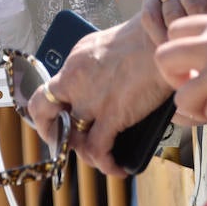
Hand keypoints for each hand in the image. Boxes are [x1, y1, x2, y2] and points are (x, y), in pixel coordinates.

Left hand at [27, 16, 173, 176]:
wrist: (162, 38)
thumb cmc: (145, 38)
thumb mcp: (107, 45)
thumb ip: (95, 67)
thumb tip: (100, 87)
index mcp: (75, 60)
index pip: (52, 89)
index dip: (52, 109)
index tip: (59, 120)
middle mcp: (75, 79)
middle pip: (44, 110)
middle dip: (50, 131)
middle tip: (62, 142)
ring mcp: (90, 98)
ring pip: (72, 138)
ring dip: (86, 153)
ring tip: (101, 158)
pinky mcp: (112, 114)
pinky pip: (98, 150)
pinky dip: (106, 164)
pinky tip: (117, 167)